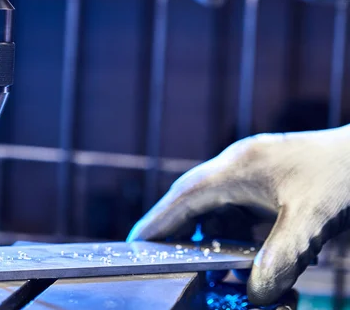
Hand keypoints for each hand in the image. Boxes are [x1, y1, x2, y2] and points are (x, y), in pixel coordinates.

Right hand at [127, 126, 349, 304]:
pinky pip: (236, 205)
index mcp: (236, 169)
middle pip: (191, 200)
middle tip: (163, 259)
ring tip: (215, 266)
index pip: (182, 197)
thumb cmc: (343, 175)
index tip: (133, 245)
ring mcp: (251, 169)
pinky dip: (234, 230)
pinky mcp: (266, 177)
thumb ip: (280, 259)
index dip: (156, 222)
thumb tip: (255, 297)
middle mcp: (236, 165)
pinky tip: (248, 251)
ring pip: (214, 205)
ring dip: (211, 235)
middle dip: (176, 230)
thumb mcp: (311, 221)